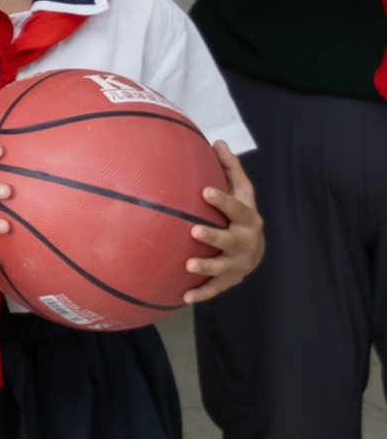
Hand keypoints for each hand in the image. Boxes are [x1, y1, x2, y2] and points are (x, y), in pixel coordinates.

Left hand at [186, 143, 264, 302]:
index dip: (223, 200)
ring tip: (188, 265)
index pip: (237, 207)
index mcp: (248, 218)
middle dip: (214, 236)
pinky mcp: (231, 279)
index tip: (205, 191)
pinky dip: (202, 293)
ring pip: (224, 267)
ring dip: (207, 267)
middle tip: (194, 231)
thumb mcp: (240, 192)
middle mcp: (247, 241)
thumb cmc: (239, 215)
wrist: (254, 250)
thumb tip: (218, 140)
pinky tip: (184, 297)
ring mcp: (240, 262)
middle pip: (232, 239)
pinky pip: (216, 288)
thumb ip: (230, 169)